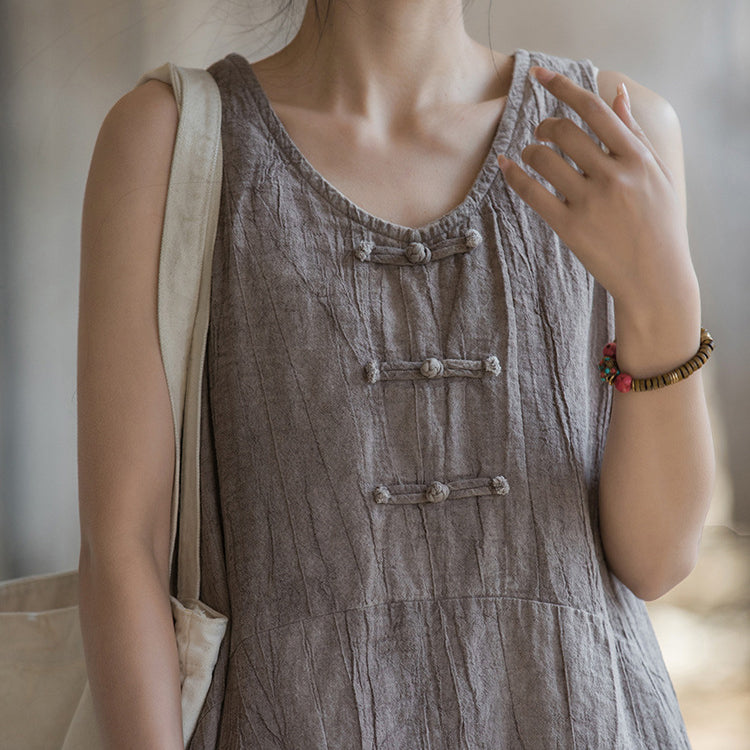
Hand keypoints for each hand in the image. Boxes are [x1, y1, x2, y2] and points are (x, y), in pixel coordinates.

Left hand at [497, 66, 696, 318]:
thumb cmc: (658, 224)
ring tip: (529, 154)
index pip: (593, 109)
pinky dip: (514, 175)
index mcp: (636, 157)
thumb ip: (633, 135)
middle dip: (544, 126)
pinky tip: (505, 166)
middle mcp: (613, 175)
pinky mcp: (570, 227)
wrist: (655, 276)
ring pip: (544, 158)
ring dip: (529, 150)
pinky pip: (532, 193)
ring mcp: (590, 202)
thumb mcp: (656, 175)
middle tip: (540, 132)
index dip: (561, 87)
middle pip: (564, 131)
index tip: (538, 76)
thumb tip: (617, 94)